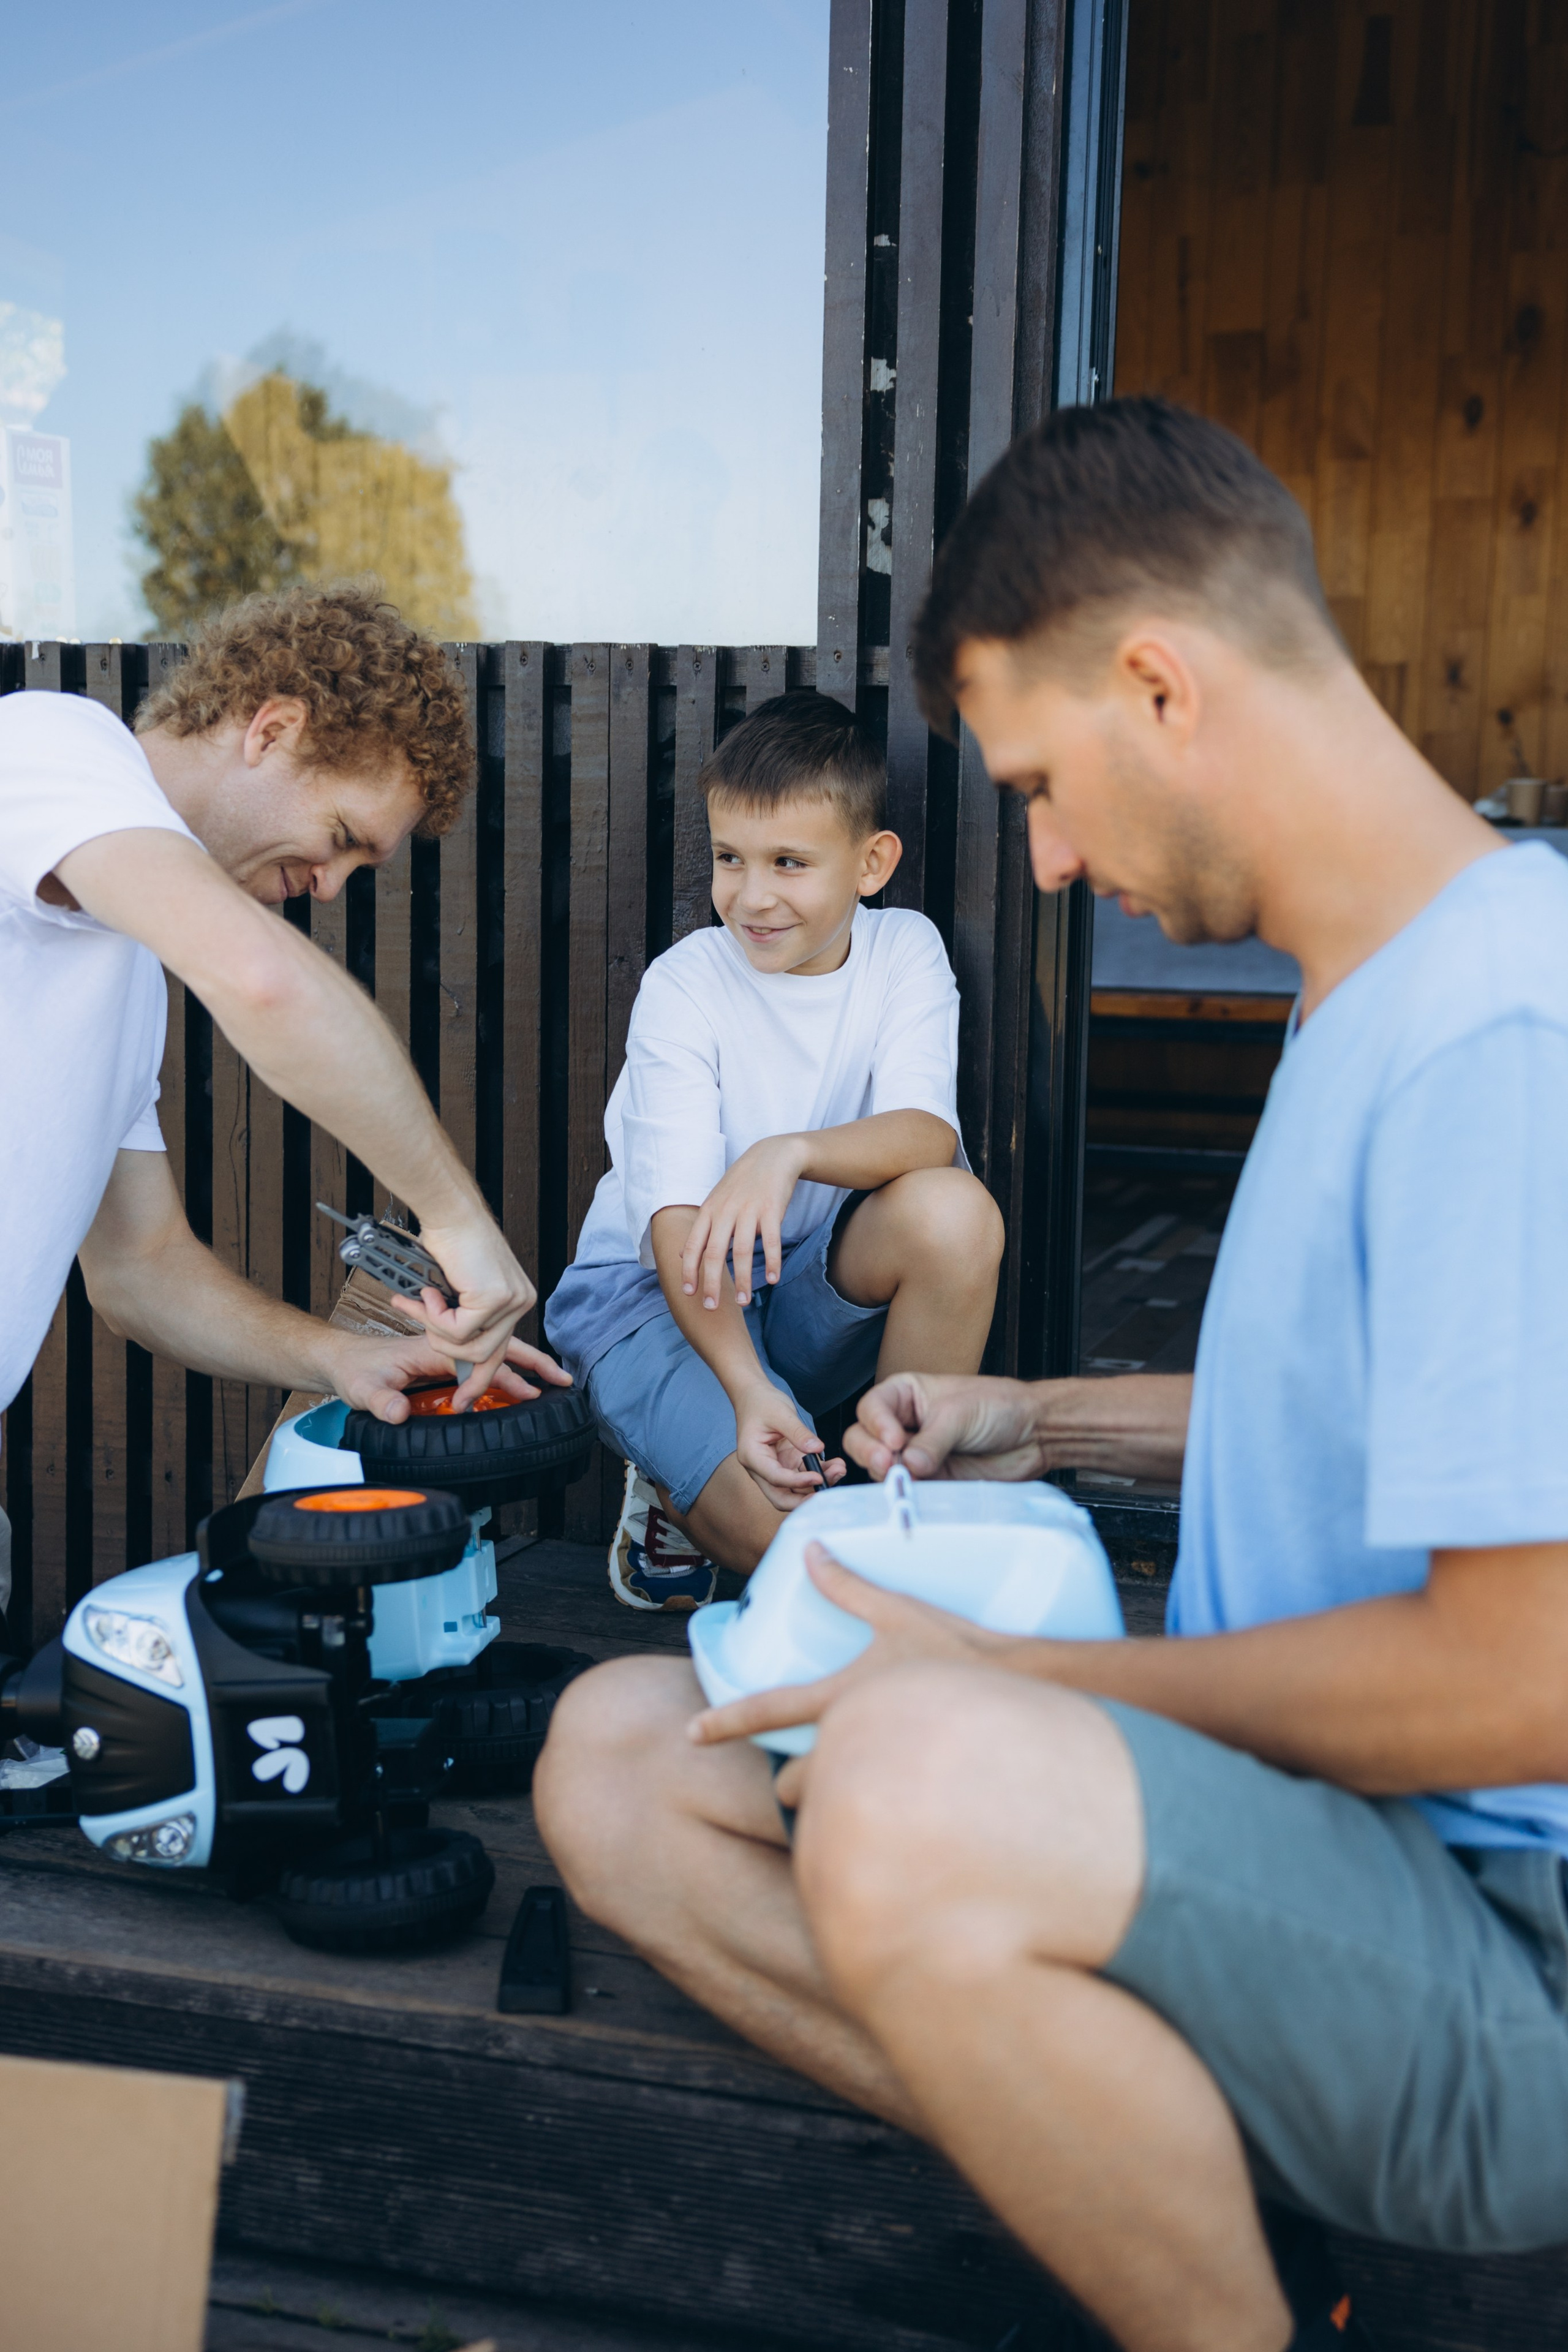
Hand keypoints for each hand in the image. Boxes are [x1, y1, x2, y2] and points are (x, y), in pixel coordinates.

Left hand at [326, 1328, 572, 1422]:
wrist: (340, 1359)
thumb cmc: (353, 1369)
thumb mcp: (363, 1388)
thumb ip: (380, 1402)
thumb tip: (399, 1415)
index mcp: (434, 1349)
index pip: (481, 1358)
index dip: (507, 1377)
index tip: (531, 1393)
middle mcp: (446, 1348)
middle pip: (498, 1351)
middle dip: (534, 1364)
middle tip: (563, 1380)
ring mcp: (446, 1355)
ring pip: (492, 1357)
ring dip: (522, 1369)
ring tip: (549, 1386)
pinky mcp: (442, 1365)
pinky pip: (479, 1367)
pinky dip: (502, 1375)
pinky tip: (515, 1389)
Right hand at [406, 1212, 537, 1405]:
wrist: (447, 1211)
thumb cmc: (448, 1240)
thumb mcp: (456, 1287)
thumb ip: (459, 1315)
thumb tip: (450, 1341)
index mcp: (513, 1301)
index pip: (502, 1350)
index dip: (481, 1377)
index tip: (464, 1399)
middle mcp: (519, 1302)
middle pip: (488, 1355)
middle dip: (458, 1364)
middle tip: (433, 1354)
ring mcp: (511, 1300)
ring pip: (471, 1347)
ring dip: (436, 1330)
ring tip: (422, 1303)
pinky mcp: (495, 1297)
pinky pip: (459, 1330)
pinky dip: (435, 1316)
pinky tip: (429, 1292)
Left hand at [682, 1136, 807, 1307]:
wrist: (772, 1156)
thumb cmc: (742, 1182)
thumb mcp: (715, 1200)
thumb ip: (700, 1228)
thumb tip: (680, 1255)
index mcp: (709, 1211)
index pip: (693, 1245)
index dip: (688, 1270)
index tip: (687, 1293)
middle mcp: (726, 1211)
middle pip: (715, 1253)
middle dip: (711, 1283)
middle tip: (711, 1307)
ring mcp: (749, 1210)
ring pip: (742, 1251)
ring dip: (743, 1280)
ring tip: (744, 1303)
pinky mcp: (772, 1210)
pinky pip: (772, 1241)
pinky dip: (772, 1262)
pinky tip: (773, 1280)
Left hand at [689, 1542, 1011, 1801]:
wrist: (1024, 1698)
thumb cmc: (961, 1653)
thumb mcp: (899, 1613)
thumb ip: (849, 1587)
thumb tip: (812, 1550)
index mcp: (841, 1699)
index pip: (768, 1708)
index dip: (724, 1721)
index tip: (690, 1734)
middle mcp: (851, 1744)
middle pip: (794, 1788)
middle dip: (796, 1787)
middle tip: (811, 1773)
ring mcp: (879, 1777)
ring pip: (829, 1811)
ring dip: (833, 1805)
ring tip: (860, 1787)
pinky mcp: (910, 1800)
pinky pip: (867, 1822)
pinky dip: (867, 1817)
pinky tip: (892, 1807)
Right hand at [734, 1380, 844, 1508]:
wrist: (755, 1396)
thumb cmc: (762, 1403)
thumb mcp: (781, 1413)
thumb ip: (798, 1433)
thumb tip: (817, 1449)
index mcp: (752, 1456)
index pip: (775, 1477)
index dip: (797, 1482)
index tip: (819, 1477)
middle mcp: (761, 1468)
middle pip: (781, 1497)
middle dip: (806, 1499)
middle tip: (829, 1490)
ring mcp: (775, 1468)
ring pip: (795, 1490)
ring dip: (817, 1486)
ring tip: (839, 1469)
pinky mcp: (787, 1464)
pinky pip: (803, 1476)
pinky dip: (820, 1474)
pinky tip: (835, 1466)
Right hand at [846, 1371, 1047, 1481]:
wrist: (1034, 1434)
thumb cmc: (999, 1407)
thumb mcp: (961, 1414)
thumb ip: (932, 1440)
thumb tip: (909, 1465)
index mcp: (905, 1395)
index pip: (871, 1408)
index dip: (876, 1425)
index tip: (895, 1440)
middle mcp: (904, 1424)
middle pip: (863, 1439)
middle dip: (870, 1452)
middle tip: (889, 1463)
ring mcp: (914, 1454)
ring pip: (880, 1468)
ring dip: (887, 1474)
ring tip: (906, 1478)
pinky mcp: (929, 1479)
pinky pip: (906, 1488)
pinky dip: (906, 1492)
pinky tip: (916, 1491)